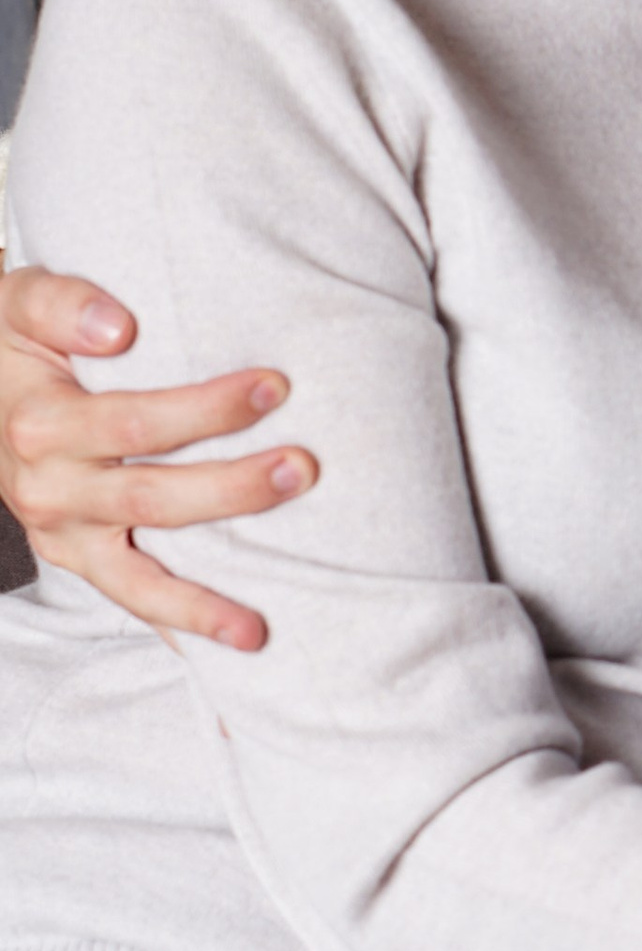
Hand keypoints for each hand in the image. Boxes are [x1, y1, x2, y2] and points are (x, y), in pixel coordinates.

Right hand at [0, 261, 311, 652]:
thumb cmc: (16, 338)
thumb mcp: (20, 302)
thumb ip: (63, 303)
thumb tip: (118, 327)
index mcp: (40, 425)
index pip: (135, 424)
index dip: (206, 409)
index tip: (275, 386)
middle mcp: (48, 490)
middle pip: (151, 500)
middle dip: (232, 490)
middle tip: (304, 468)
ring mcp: (64, 535)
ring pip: (139, 578)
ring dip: (204, 600)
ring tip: (258, 628)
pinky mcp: (79, 559)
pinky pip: (132, 601)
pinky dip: (178, 629)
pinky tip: (228, 649)